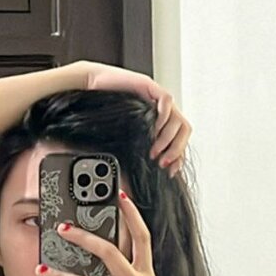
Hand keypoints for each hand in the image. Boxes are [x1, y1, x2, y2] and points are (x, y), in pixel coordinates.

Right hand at [83, 61, 190, 177]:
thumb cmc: (101, 114)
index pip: (179, 141)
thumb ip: (130, 156)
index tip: (169, 171)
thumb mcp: (120, 140)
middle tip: (161, 162)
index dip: (178, 157)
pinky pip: (167, 102)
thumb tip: (127, 188)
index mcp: (159, 123)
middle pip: (185, 131)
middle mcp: (162, 112)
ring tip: (154, 150)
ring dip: (169, 139)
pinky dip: (163, 118)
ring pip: (179, 120)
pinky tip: (152, 129)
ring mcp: (157, 99)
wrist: (90, 89)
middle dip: (176, 150)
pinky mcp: (150, 87)